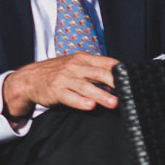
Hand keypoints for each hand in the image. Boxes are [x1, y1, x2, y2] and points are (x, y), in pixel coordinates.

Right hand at [2, 52, 119, 119]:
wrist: (29, 78)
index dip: (121, 70)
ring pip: (86, 87)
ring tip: (114, 103)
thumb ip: (95, 69)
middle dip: (115, 82)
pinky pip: (70, 97)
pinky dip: (80, 101)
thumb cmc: (58, 73)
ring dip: (101, 95)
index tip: (135, 80)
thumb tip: (120, 78)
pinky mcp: (55, 91)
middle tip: (129, 91)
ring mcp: (64, 78)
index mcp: (82, 59)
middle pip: (99, 74)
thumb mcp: (75, 65)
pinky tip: (90, 106)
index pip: (106, 62)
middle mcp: (74, 66)